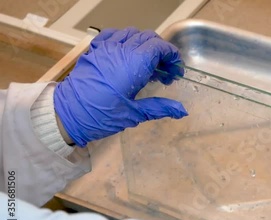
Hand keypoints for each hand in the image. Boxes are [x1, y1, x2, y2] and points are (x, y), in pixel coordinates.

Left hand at [54, 28, 187, 146]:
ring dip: (145, 45)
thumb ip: (161, 108)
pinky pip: (114, 34)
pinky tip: (127, 53)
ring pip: (133, 33)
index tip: (175, 72)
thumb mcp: (135, 114)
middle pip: (149, 38)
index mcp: (134, 64)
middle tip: (165, 72)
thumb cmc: (102, 115)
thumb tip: (183, 111)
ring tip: (147, 64)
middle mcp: (121, 50)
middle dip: (162, 52)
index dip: (172, 57)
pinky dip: (125, 39)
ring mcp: (106, 47)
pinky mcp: (95, 49)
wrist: (68, 114)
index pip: (160, 47)